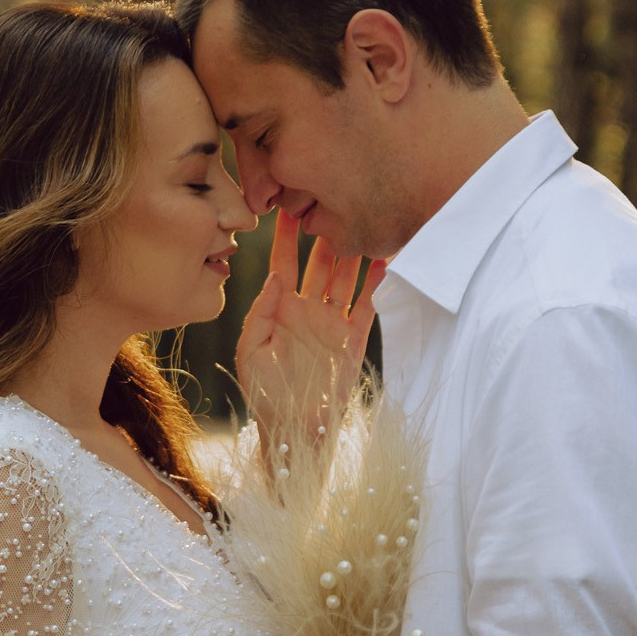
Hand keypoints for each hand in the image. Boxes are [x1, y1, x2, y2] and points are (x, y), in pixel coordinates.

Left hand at [235, 210, 383, 416]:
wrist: (296, 429)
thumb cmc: (264, 394)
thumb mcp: (251, 352)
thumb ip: (260, 313)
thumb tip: (275, 276)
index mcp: (279, 310)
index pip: (283, 263)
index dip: (286, 237)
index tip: (288, 207)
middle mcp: (308, 310)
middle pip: (320, 263)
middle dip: (325, 235)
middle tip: (332, 205)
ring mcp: (333, 322)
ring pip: (346, 278)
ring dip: (353, 253)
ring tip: (361, 224)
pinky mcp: (355, 338)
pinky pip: (369, 304)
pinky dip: (378, 283)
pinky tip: (385, 260)